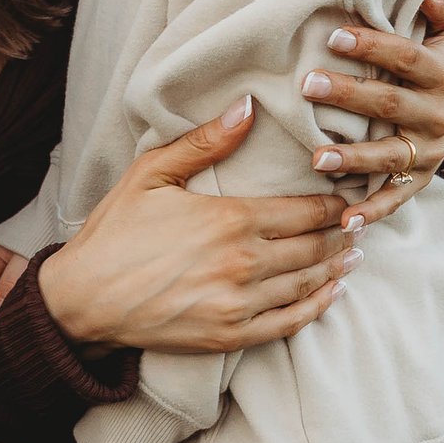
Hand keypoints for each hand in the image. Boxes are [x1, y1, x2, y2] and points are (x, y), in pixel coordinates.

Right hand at [38, 96, 360, 354]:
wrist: (82, 301)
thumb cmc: (114, 233)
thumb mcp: (152, 174)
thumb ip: (205, 142)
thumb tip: (247, 107)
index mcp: (231, 219)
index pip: (306, 211)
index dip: (336, 203)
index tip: (350, 194)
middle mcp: (245, 263)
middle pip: (316, 246)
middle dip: (343, 233)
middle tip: (361, 220)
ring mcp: (241, 304)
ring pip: (309, 283)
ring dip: (337, 266)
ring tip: (353, 252)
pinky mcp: (231, 335)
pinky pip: (290, 322)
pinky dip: (317, 305)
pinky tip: (329, 292)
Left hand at [300, 0, 443, 228]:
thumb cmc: (443, 56)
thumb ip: (442, 3)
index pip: (407, 59)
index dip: (373, 47)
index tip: (335, 38)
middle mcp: (438, 115)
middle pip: (390, 105)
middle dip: (349, 96)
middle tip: (308, 86)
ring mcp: (427, 151)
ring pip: (388, 156)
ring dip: (352, 159)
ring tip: (316, 158)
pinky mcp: (419, 178)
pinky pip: (395, 197)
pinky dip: (373, 211)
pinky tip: (346, 221)